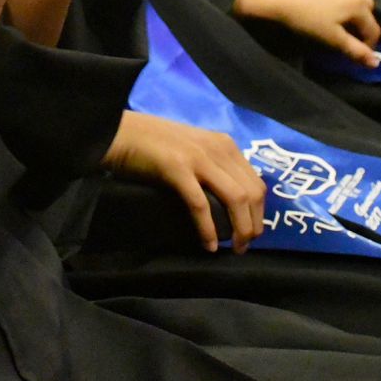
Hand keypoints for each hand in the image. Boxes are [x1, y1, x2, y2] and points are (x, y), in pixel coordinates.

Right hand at [102, 111, 266, 252]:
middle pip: (252, 194)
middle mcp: (219, 148)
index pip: (257, 184)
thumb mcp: (195, 149)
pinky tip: (208, 244)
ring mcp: (199, 157)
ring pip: (235, 199)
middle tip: (242, 247)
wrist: (121, 132)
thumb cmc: (155, 144)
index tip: (251, 234)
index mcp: (225, 144)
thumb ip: (214, 166)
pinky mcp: (178, 168)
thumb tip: (229, 201)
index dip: (259, 214)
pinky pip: (201, 204)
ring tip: (232, 248)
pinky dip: (208, 228)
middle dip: (253, 226)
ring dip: (239, 229)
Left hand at [233, 0, 380, 65]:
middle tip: (350, 39)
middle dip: (363, 26)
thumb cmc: (307, 19)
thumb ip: (355, 50)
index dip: (370, 46)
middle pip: (367, 9)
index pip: (374, 29)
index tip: (359, 56)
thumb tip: (375, 63)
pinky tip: (321, 9)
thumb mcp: (333, 38)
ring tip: (336, 25)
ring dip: (350, 12)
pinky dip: (336, 2)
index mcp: (359, 4)